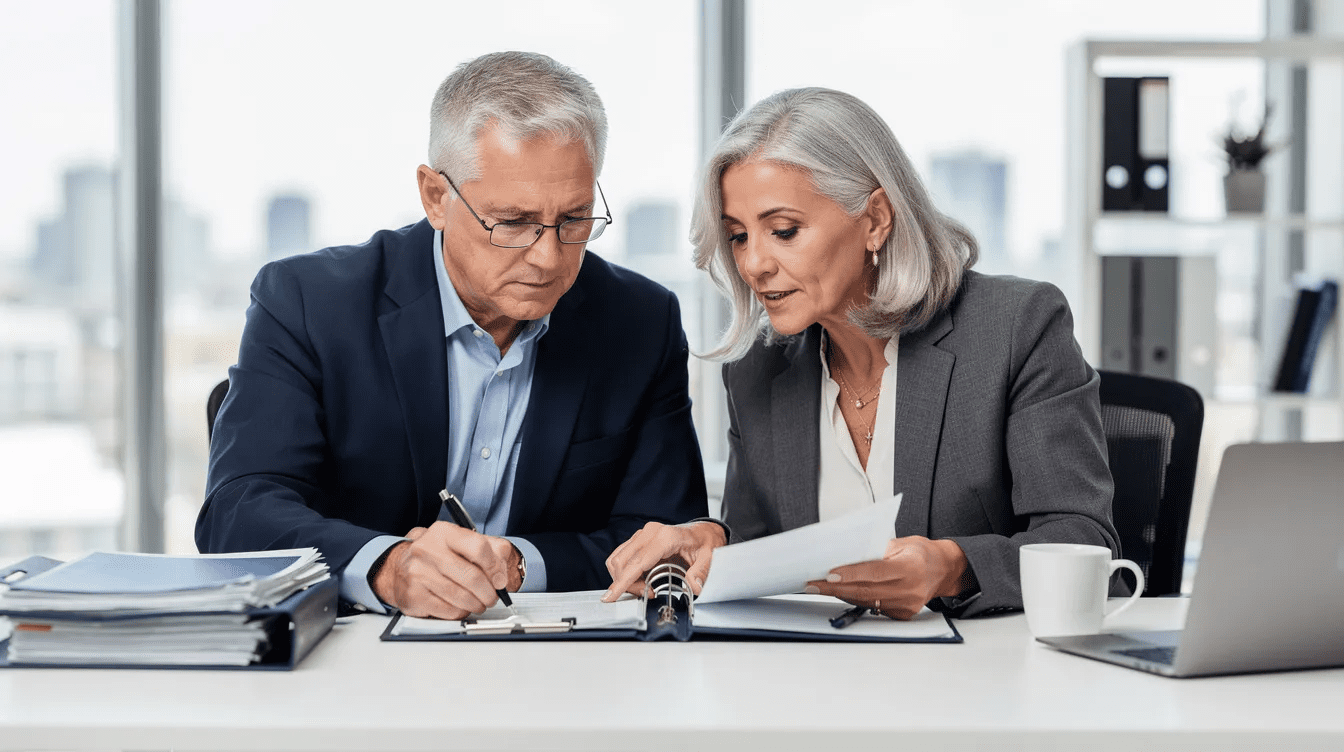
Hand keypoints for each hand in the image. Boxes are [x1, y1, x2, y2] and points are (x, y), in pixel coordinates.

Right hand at [371, 521, 512, 618]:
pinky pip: (448, 610)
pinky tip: (460, 607)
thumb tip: (502, 573)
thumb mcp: (463, 543)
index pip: (478, 548)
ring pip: (461, 597)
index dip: (495, 568)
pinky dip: (460, 612)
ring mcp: (418, 573)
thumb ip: (490, 550)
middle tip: (492, 597)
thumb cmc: (437, 556)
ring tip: (479, 603)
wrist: (399, 568)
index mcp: (444, 532)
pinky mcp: (413, 595)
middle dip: (488, 593)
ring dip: (476, 605)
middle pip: (472, 577)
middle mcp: (427, 549)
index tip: (500, 580)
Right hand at [603, 521, 726, 601]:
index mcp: (665, 537)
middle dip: (628, 584)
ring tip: (645, 588)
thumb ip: (701, 572)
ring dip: (625, 579)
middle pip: (622, 562)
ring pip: (618, 559)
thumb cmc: (704, 543)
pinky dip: (625, 572)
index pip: (637, 562)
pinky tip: (641, 579)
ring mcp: (643, 534)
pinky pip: (622, 556)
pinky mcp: (639, 539)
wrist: (703, 532)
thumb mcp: (709, 558)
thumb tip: (694, 587)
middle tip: (646, 594)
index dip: (623, 581)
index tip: (611, 596)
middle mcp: (650, 533)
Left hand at [806, 536, 967, 619]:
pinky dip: (854, 599)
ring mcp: (908, 605)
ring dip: (840, 594)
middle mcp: (911, 588)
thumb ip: (875, 550)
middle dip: (835, 587)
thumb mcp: (901, 543)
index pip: (875, 571)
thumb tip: (845, 555)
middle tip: (812, 584)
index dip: (851, 573)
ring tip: (819, 587)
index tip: (829, 574)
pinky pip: (873, 608)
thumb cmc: (921, 553)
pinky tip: (840, 592)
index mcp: (911, 566)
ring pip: (866, 601)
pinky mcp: (903, 614)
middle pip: (866, 590)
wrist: (943, 570)